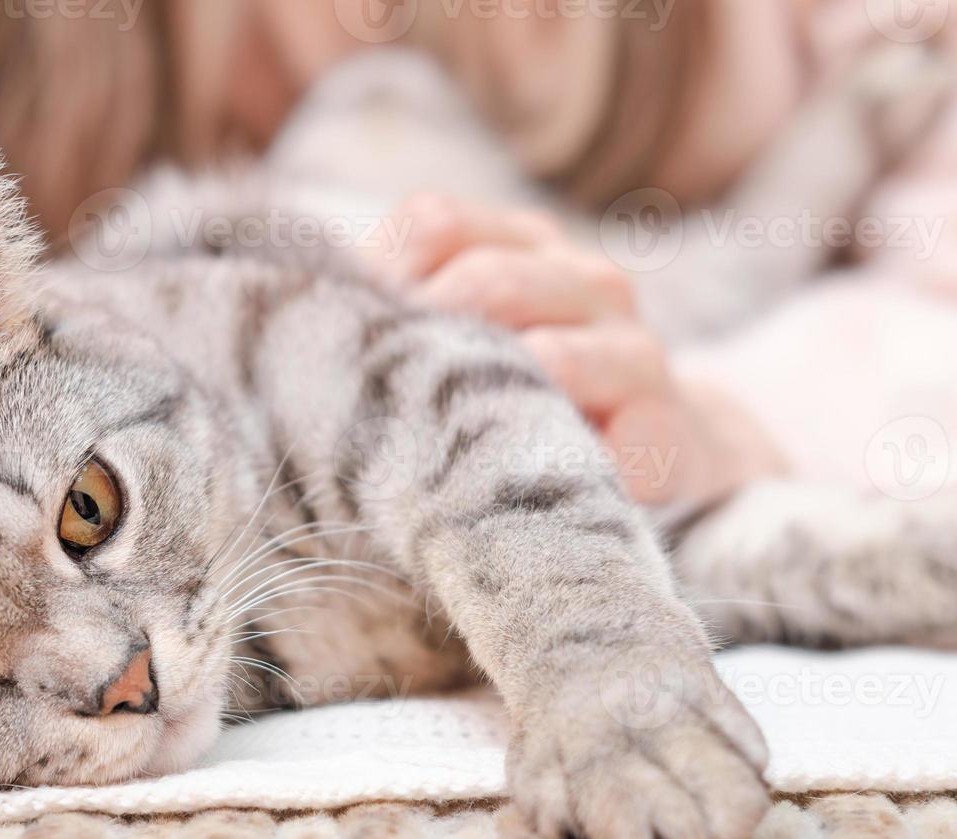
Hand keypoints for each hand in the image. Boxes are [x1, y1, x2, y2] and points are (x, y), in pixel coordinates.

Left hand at [370, 194, 785, 508]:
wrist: (651, 447)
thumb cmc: (516, 391)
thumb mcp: (461, 337)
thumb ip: (399, 317)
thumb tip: (310, 319)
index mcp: (523, 246)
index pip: (436, 222)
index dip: (380, 275)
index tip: (342, 335)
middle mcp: (585, 280)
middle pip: (486, 281)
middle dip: (423, 337)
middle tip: (373, 399)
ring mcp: (633, 349)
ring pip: (551, 357)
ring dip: (487, 398)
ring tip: (438, 437)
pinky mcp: (665, 425)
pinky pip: (617, 440)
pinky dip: (561, 457)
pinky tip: (515, 481)